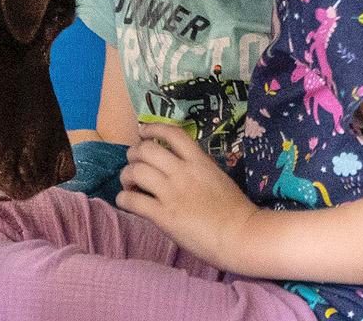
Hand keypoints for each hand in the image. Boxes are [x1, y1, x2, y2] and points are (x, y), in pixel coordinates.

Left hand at [116, 123, 259, 269]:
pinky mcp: (163, 215)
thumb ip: (199, 168)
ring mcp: (171, 193)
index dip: (153, 128)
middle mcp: (182, 172)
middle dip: (134, 154)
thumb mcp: (218, 177)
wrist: (239, 234)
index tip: (143, 132)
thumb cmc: (235, 210)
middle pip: (146, 149)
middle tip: (134, 163)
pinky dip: (123, 198)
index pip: (172, 133)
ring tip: (129, 184)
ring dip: (126, 176)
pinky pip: (132, 200)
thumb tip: (181, 166)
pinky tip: (127, 201)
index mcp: (199, 160)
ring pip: (135, 171)